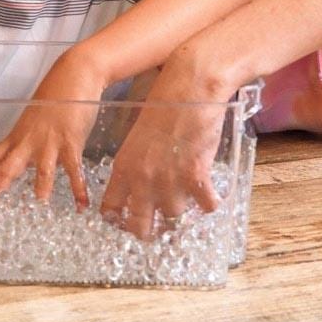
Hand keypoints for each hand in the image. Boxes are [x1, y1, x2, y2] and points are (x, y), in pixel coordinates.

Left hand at [0, 47, 103, 207]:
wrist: (74, 72)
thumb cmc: (56, 92)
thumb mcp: (35, 116)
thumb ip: (28, 135)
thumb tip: (22, 151)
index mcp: (19, 134)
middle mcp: (31, 140)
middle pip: (10, 165)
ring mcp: (50, 142)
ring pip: (42, 169)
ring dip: (41, 186)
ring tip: (39, 202)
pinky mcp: (71, 142)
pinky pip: (74, 170)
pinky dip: (78, 189)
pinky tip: (82, 205)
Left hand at [100, 74, 226, 238]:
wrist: (189, 89)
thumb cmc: (162, 107)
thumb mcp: (138, 138)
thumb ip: (136, 165)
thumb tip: (141, 187)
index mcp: (124, 167)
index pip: (111, 208)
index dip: (119, 221)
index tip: (125, 224)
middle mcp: (143, 179)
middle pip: (140, 225)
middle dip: (148, 232)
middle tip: (157, 230)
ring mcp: (170, 180)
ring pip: (175, 216)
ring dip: (182, 210)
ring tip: (187, 198)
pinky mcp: (197, 176)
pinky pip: (206, 207)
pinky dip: (210, 203)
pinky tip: (210, 192)